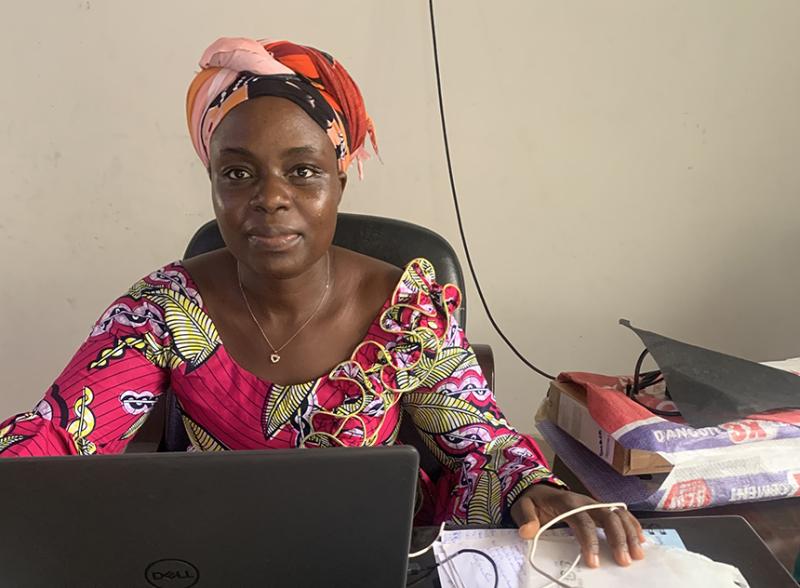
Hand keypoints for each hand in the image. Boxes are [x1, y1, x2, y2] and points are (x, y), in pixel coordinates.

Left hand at [510, 484, 645, 567]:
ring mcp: (594, 503)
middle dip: (619, 538)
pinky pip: (620, 513)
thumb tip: (528, 532)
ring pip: (618, 514)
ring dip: (630, 533)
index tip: (594, 562)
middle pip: (608, 516)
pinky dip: (632, 525)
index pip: (584, 521)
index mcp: (567, 502)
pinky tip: (641, 539)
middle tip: (624, 561)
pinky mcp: (599, 508)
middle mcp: (585, 501)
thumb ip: (525, 518)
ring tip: (638, 554)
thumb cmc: (533, 501)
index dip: (590, 541)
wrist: (537, 488)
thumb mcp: (522, 507)